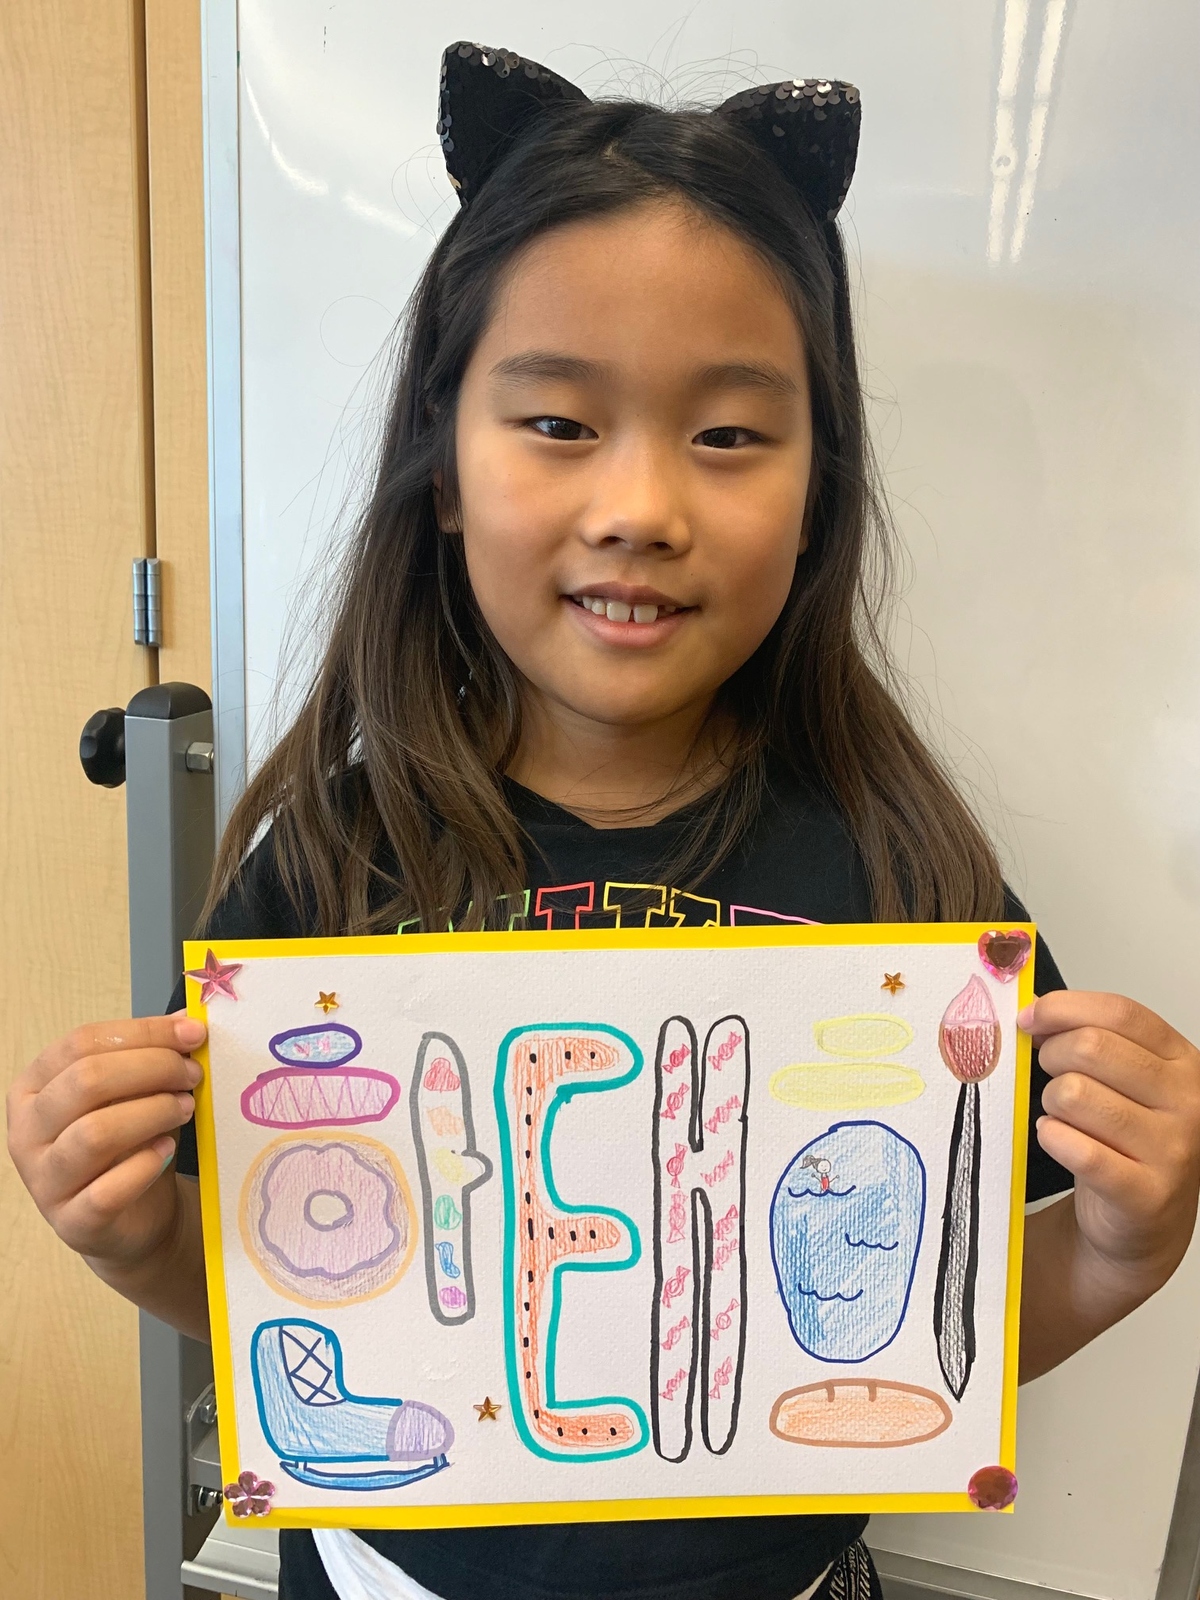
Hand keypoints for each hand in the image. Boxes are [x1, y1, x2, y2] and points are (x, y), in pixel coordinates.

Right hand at [6, 1012, 204, 1272]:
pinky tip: (166, 1150)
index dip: (143, 1032)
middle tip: (192, 1074)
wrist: (134, 1218)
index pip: (81, 1043)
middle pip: (86, 1081)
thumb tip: (188, 1019)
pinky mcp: (72, 1223)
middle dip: (152, 1069)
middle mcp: (28, 1131)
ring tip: (185, 1107)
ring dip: (152, 1113)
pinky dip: (144, 1166)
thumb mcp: (137, 1092)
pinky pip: (106, 1191)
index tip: (193, 1033)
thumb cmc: (131, 1144)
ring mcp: (44, 1181)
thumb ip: (155, 1055)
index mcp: (35, 1087)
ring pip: (94, 1134)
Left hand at [1022, 990, 1199, 1290]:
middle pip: (1092, 1047)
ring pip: (1074, 1093)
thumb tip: (1035, 1012)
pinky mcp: (1146, 1193)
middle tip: (1050, 1076)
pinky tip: (1057, 1139)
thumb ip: (1091, 1038)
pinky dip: (1052, 1137)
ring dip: (1051, 1102)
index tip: (1030, 1018)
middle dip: (1052, 1056)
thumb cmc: (1128, 1141)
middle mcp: (1186, 1101)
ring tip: (1061, 1116)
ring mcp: (1172, 1149)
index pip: (1121, 1013)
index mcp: (1182, 1062)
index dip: (1065, 1008)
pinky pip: (1077, 1148)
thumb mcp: (1124, 1081)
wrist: (1145, 1220)